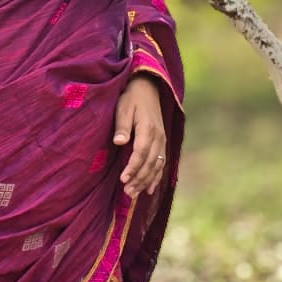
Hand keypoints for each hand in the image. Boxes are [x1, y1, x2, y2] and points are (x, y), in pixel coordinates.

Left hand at [113, 75, 165, 198]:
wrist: (147, 87)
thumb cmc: (131, 98)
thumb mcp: (123, 108)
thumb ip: (122, 126)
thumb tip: (119, 142)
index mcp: (148, 128)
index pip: (141, 153)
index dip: (133, 167)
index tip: (123, 179)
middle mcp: (158, 137)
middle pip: (150, 163)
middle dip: (139, 179)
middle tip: (127, 192)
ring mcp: (162, 140)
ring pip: (157, 166)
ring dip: (146, 181)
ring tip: (133, 193)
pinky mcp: (162, 142)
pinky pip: (162, 163)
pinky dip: (156, 177)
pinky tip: (150, 189)